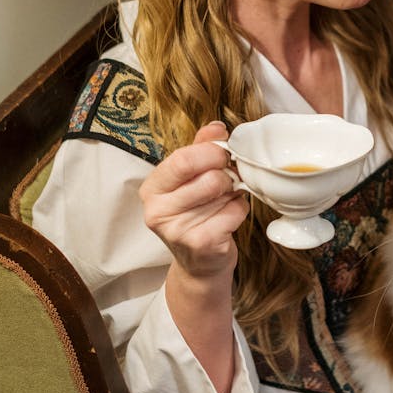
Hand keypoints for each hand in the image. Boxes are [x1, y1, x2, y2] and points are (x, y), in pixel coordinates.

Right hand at [139, 120, 248, 280]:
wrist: (200, 265)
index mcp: (152, 189)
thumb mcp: (191, 180)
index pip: (182, 159)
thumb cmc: (197, 216)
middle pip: (207, 176)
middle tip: (230, 177)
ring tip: (226, 199)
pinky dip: (239, 210)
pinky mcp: (200, 244)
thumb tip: (216, 127)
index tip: (223, 152)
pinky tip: (229, 217)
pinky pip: (234, 212)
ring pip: (223, 192)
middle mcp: (157, 210)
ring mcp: (177, 230)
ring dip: (234, 192)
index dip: (210, 152)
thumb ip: (200, 149)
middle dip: (226, 172)